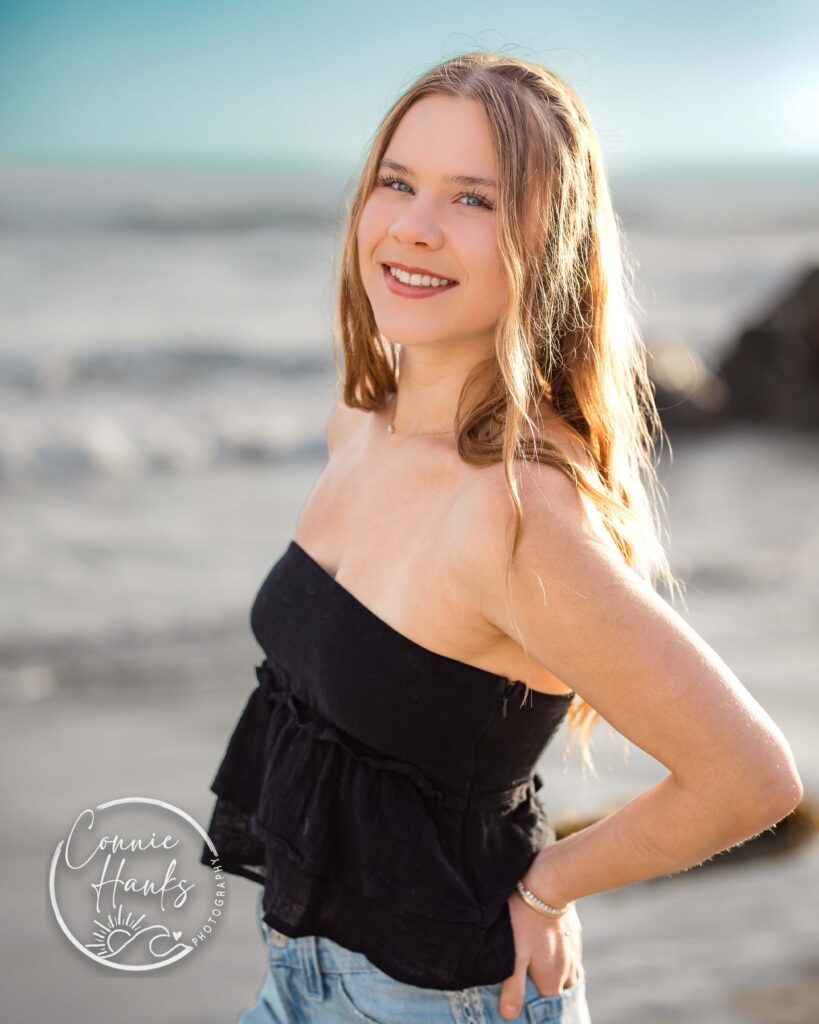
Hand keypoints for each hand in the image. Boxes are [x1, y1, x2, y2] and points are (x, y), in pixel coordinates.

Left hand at [499, 889, 583, 1020]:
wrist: (549, 887)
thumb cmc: (527, 922)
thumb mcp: (515, 955)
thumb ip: (513, 986)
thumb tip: (509, 1016)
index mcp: (552, 981)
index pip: (548, 1007)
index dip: (536, 1008)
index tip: (525, 1004)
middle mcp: (567, 971)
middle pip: (560, 992)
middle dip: (549, 994)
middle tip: (534, 988)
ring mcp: (573, 953)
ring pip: (569, 975)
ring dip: (558, 978)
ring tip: (544, 975)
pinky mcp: (575, 935)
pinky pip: (571, 956)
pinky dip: (563, 960)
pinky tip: (553, 951)